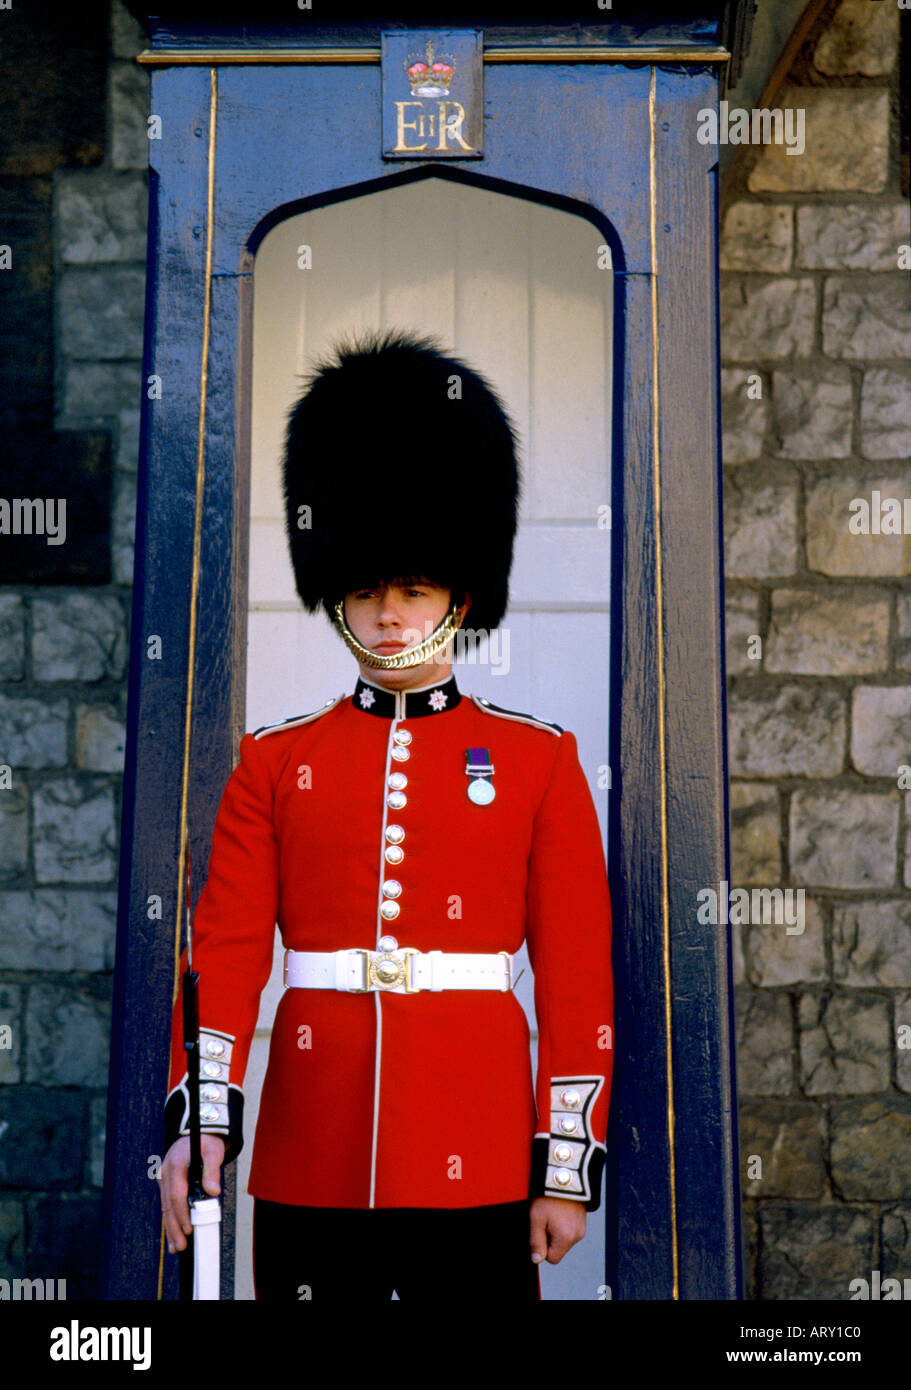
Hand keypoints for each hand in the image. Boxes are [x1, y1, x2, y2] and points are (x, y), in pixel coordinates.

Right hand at [159, 1134, 224, 1253]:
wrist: (198, 1132)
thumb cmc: (207, 1142)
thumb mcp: (214, 1151)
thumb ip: (212, 1171)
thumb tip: (213, 1192)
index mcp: (175, 1164)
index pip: (177, 1194)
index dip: (182, 1213)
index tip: (189, 1228)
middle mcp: (165, 1172)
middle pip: (168, 1205)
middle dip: (174, 1227)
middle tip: (180, 1246)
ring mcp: (164, 1178)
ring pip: (165, 1207)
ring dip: (170, 1228)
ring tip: (176, 1247)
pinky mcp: (166, 1183)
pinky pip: (167, 1204)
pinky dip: (170, 1219)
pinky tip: (173, 1235)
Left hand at [529, 1196, 585, 1264]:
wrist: (565, 1175)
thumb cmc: (549, 1196)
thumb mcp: (536, 1218)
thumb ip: (536, 1242)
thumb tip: (537, 1259)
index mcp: (566, 1238)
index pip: (552, 1259)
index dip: (542, 1247)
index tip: (540, 1230)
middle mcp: (577, 1235)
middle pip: (559, 1248)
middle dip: (549, 1237)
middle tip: (545, 1219)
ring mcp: (581, 1227)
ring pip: (564, 1238)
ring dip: (556, 1230)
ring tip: (552, 1212)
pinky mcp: (582, 1219)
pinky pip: (570, 1229)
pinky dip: (563, 1223)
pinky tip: (558, 1209)